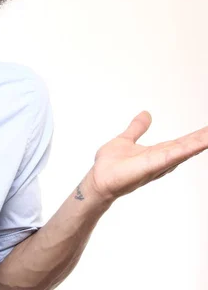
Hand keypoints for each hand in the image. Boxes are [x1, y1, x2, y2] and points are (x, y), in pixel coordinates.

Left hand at [87, 111, 207, 202]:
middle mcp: (162, 159)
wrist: (98, 181)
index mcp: (157, 152)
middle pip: (188, 146)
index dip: (197, 136)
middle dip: (204, 139)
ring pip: (185, 151)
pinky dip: (188, 149)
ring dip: (201, 142)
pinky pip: (173, 156)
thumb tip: (146, 113)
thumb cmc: (109, 166)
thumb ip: (137, 128)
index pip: (182, 142)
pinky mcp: (152, 166)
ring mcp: (158, 163)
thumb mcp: (126, 140)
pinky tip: (202, 142)